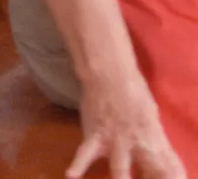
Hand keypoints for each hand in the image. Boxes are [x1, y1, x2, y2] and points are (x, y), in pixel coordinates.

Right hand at [68, 70, 185, 178]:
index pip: (168, 166)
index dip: (170, 177)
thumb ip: (152, 139)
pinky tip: (70, 175)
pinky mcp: (94, 136)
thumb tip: (157, 156)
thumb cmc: (133, 91)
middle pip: (149, 172)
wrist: (108, 74)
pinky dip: (77, 166)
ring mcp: (115, 140)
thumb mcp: (150, 116)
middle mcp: (138, 143)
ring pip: (120, 169)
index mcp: (154, 138)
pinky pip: (85, 154)